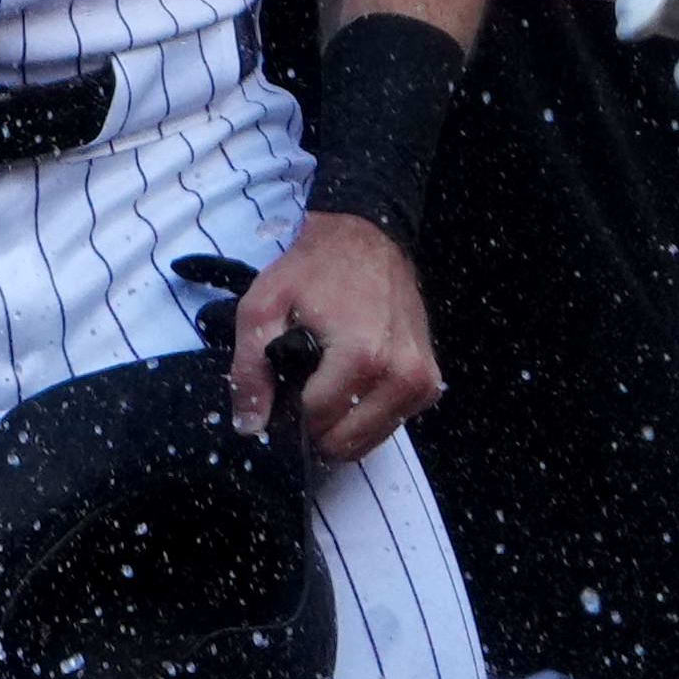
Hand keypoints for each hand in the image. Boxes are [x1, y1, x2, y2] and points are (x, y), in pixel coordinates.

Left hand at [232, 212, 440, 460]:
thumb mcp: (262, 307)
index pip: (317, 420)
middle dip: (316, 424)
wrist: (366, 238)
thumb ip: (248, 370)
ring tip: (328, 383)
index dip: (290, 411)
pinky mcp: (430, 384)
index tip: (283, 386)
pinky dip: (367, 416)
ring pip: (369, 441)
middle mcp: (401, 374)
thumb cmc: (314, 270)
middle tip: (304, 387)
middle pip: (345, 441)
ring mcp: (421, 382)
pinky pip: (391, 424)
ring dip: (342, 424)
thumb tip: (250, 426)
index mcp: (363, 356)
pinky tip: (352, 385)